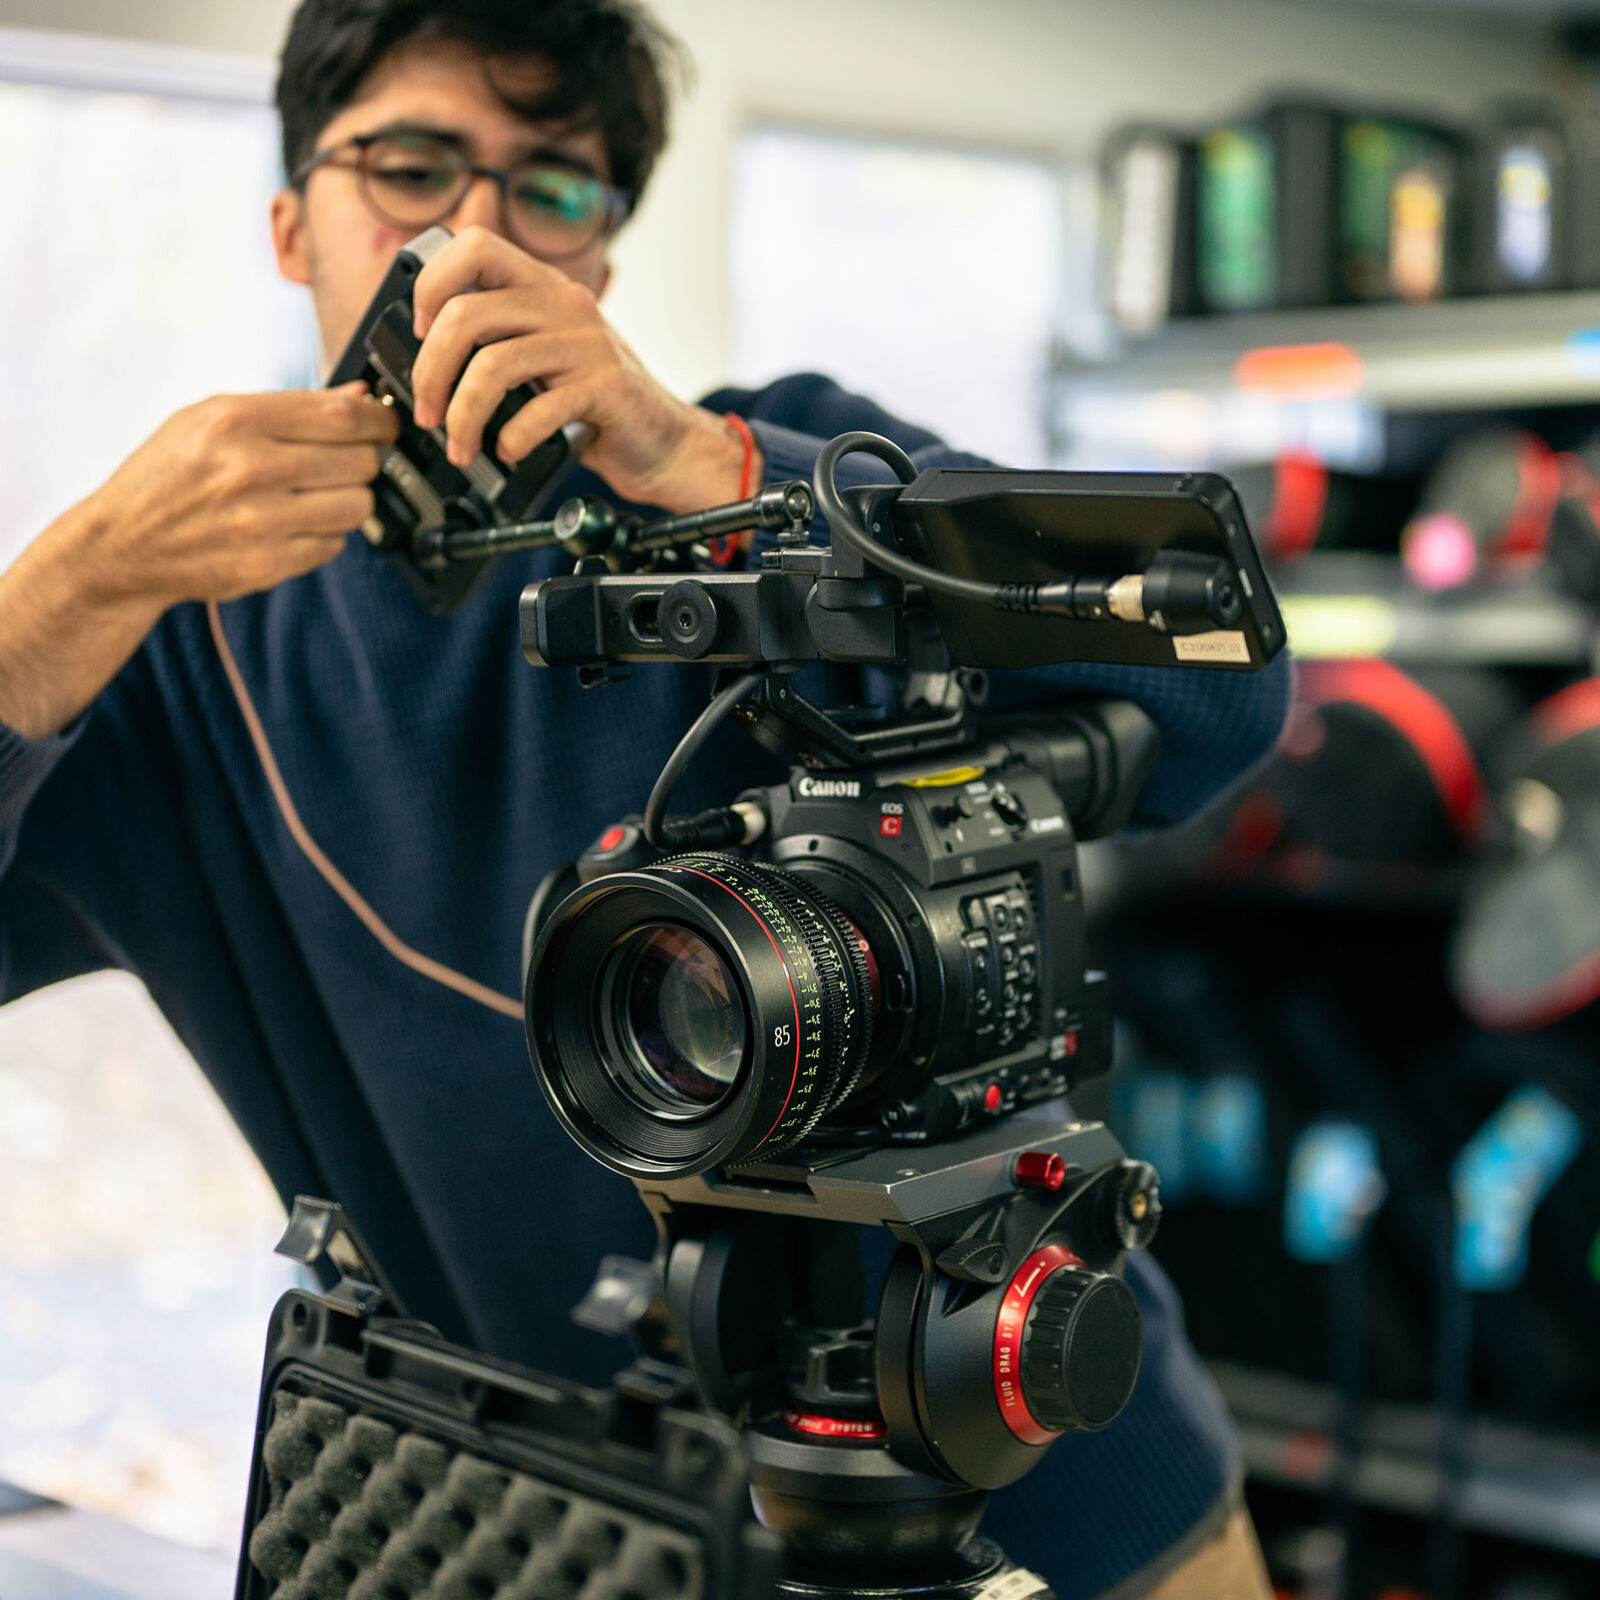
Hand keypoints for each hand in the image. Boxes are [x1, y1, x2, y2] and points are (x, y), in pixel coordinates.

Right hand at [84, 385, 398, 606]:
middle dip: (363, 460)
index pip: (343, 416)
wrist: (122, 544)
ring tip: (315, 495)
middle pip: (362, 461)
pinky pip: (335, 544)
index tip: (384, 425)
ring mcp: (262, 520)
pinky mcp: (270, 563)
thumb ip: (290, 407)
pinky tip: (294, 525)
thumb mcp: (211, 418)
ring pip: (359, 506)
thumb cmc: (169, 474)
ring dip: (348, 500)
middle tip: (343, 462)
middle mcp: (251, 469)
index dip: (379, 421)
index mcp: (236, 421)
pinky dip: (324, 534)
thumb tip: (360, 398)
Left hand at [407, 226, 753, 513]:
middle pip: (466, 315)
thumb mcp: (545, 355)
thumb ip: (501, 337)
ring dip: (462, 416)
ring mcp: (587, 344)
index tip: (419, 332)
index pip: (473, 246)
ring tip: (460, 446)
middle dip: (430, 372)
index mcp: (544, 286)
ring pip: (492, 366)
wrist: (664, 443)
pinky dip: (511, 439)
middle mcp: (566, 305)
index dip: (432, 284)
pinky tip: (510, 451)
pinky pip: (536, 410)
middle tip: (427, 414)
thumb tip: (426, 348)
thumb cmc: (598, 405)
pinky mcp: (605, 388)